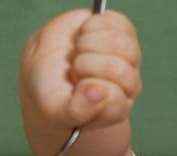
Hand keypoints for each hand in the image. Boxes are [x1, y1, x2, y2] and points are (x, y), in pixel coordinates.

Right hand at [19, 9, 141, 130]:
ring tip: (78, 52)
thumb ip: (77, 110)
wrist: (47, 64)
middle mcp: (129, 84)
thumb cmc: (53, 92)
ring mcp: (129, 57)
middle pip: (119, 70)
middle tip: (74, 69)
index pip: (114, 97)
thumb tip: (99, 93)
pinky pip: (116, 23)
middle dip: (85, 66)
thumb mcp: (56, 110)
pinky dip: (92, 26)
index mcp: (116, 108)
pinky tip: (84, 35)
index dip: (89, 88)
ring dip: (88, 44)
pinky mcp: (123, 31)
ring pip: (119, 44)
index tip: (74, 87)